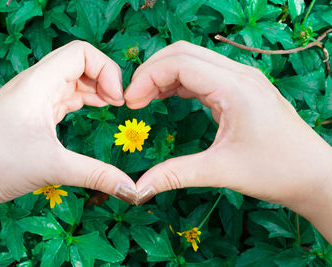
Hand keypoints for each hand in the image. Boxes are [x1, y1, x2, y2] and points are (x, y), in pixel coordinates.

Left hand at [0, 41, 137, 212]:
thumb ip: (97, 175)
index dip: (106, 69)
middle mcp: (34, 83)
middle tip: (118, 104)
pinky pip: (61, 95)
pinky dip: (81, 99)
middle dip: (104, 78)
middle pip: (78, 62)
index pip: (81, 52)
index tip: (117, 100)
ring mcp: (31, 97)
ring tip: (110, 106)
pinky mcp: (30, 111)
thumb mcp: (53, 167)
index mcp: (38, 83)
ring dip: (94, 88)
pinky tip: (91, 110)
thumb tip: (132, 190)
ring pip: (70, 79)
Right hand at [125, 41, 331, 242]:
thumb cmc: (276, 171)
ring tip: (145, 99)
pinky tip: (168, 97)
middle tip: (133, 99)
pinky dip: (181, 82)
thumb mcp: (220, 171)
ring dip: (165, 74)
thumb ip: (175, 175)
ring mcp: (243, 79)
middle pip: (184, 53)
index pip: (180, 63)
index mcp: (236, 88)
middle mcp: (240, 75)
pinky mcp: (242, 89)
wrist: (314, 176)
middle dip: (152, 71)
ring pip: (194, 60)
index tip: (129, 102)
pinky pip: (204, 74)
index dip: (147, 77)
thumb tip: (138, 189)